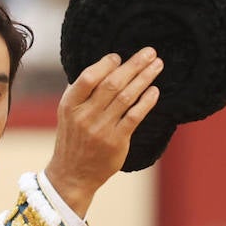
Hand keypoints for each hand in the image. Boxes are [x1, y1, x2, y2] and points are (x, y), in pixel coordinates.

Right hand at [45, 47, 162, 218]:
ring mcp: (101, 129)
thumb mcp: (68, 113)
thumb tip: (103, 66)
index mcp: (70, 104)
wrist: (73, 174)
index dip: (106, 64)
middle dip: (134, 65)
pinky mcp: (116, 142)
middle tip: (150, 52)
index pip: (88, 77)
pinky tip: (155, 91)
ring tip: (157, 65)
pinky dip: (146, 102)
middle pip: (112, 83)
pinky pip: (134, 117)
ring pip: (126, 97)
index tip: (119, 56)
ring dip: (144, 78)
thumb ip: (81, 92)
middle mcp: (84, 115)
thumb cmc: (73, 139)